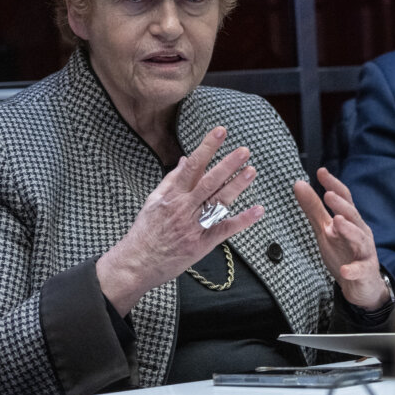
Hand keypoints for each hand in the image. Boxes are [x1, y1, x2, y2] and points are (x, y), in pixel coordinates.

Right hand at [97, 126, 263, 315]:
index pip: (192, 165)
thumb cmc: (145, 232)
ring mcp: (194, 226)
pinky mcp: (202, 244)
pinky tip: (257, 210)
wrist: (137, 263)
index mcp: (171, 195)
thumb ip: (171, 180)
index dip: (207, 147)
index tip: (220, 132)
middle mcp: (183, 208)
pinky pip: (225, 230)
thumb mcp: (153, 201)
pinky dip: (242, 220)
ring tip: (251, 171)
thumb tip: (184, 160)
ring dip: (237, 186)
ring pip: (219, 202)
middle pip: (209, 182)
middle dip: (227, 164)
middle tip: (243, 150)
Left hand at [293, 167, 387, 308]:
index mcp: (350, 221)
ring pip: (360, 239)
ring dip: (349, 230)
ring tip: (337, 222)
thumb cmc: (343, 252)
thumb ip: (314, 208)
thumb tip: (299, 183)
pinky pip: (360, 270)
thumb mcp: (325, 229)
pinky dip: (353, 269)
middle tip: (328, 194)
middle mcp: (360, 233)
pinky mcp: (365, 272)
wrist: (361, 285)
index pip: (344, 199)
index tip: (321, 172)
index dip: (334, 185)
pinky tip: (345, 270)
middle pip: (353, 216)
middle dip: (341, 205)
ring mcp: (365, 252)